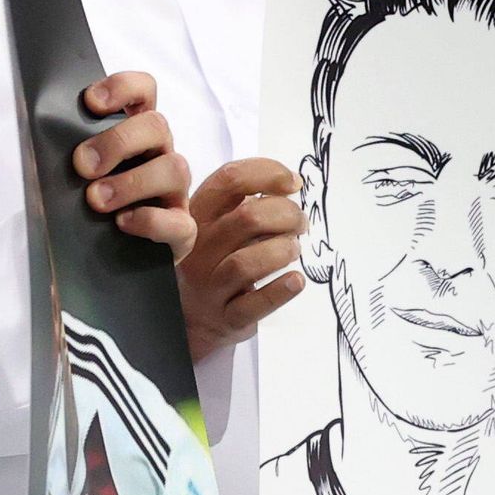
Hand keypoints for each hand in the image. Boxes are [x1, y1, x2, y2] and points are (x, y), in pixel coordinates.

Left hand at [72, 72, 193, 253]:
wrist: (106, 264)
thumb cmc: (88, 209)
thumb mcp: (73, 176)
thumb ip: (67, 157)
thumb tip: (37, 146)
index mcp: (135, 133)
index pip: (143, 91)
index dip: (122, 88)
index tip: (91, 102)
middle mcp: (159, 155)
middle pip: (157, 125)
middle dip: (118, 141)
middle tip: (82, 165)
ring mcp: (174, 192)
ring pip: (175, 168)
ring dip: (132, 181)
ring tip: (96, 200)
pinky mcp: (181, 229)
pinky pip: (178, 221)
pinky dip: (150, 220)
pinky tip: (122, 224)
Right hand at [180, 156, 306, 359]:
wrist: (194, 320)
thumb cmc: (217, 262)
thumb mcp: (220, 226)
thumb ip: (247, 203)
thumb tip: (290, 186)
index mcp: (197, 216)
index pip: (229, 181)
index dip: (267, 174)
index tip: (293, 184)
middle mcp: (198, 249)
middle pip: (246, 218)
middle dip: (286, 214)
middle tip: (300, 223)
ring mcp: (209, 286)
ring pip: (246, 262)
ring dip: (282, 250)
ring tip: (294, 249)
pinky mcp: (227, 318)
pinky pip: (255, 304)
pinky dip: (281, 290)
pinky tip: (295, 280)